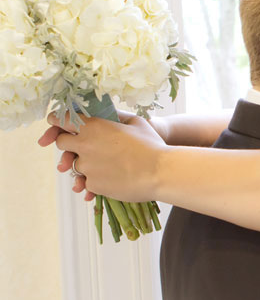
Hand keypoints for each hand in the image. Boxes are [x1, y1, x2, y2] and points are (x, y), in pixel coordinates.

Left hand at [40, 111, 167, 201]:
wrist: (160, 172)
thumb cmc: (151, 144)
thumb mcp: (135, 122)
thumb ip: (115, 117)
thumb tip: (106, 115)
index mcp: (93, 126)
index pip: (61, 120)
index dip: (58, 120)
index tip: (58, 123)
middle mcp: (84, 146)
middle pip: (61, 143)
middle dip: (69, 143)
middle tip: (84, 145)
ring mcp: (87, 167)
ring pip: (76, 164)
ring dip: (87, 163)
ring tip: (110, 164)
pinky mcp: (93, 184)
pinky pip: (88, 181)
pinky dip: (97, 179)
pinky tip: (114, 176)